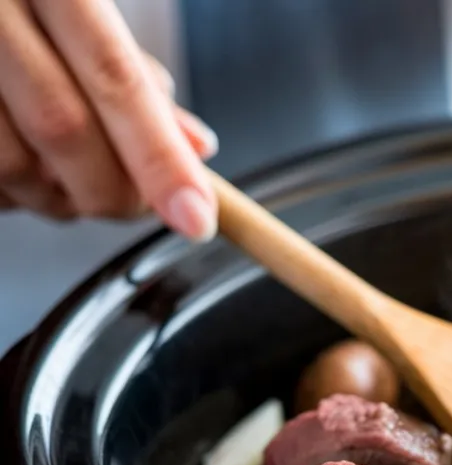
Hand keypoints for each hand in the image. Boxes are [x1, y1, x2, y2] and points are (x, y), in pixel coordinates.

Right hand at [0, 0, 217, 238]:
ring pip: (11, 163)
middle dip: (114, 189)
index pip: (116, 79)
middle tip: (139, 205)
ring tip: (77, 183)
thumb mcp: (86, 8)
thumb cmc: (33, 0)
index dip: (160, 159)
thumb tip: (195, 147)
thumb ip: (135, 74)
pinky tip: (32, 170)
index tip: (195, 218)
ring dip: (58, 197)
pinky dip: (17, 191)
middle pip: (62, 127)